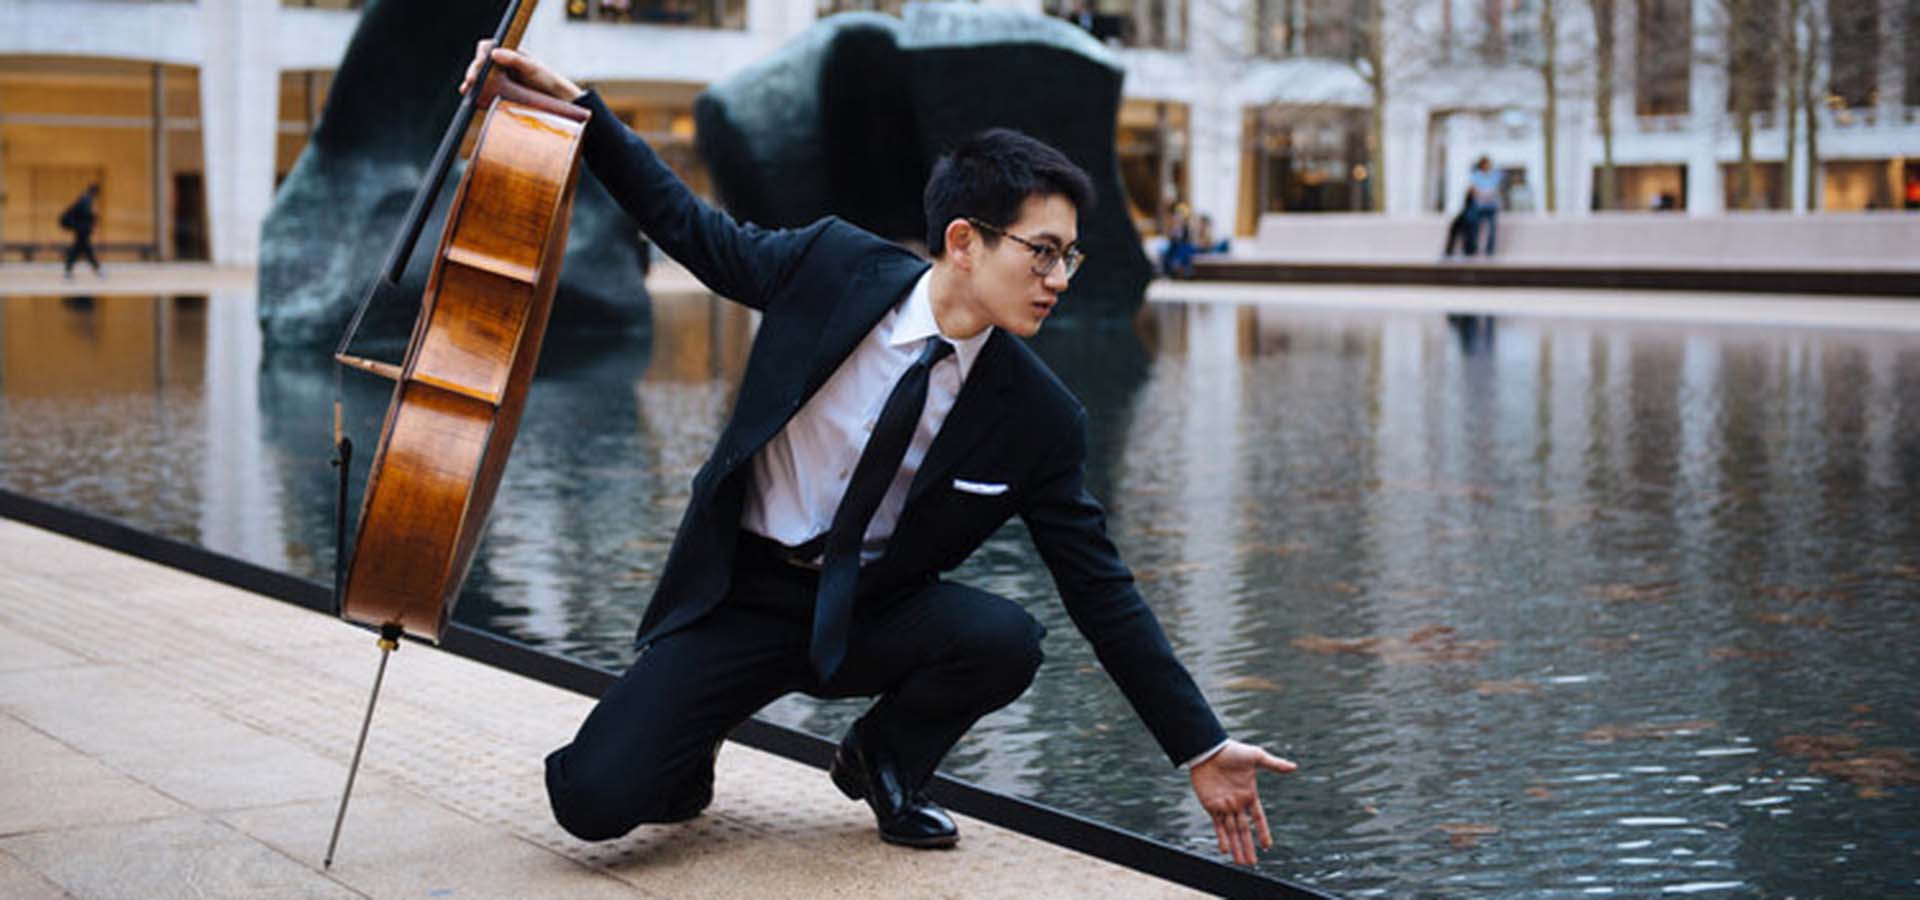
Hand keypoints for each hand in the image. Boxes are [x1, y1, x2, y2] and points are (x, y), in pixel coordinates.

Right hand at [458, 40, 582, 102]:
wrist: (557, 99)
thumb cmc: (546, 80)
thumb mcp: (532, 68)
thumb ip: (515, 60)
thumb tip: (494, 53)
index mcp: (508, 53)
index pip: (487, 48)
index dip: (480, 56)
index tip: (479, 66)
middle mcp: (501, 64)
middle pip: (480, 63)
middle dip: (473, 71)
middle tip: (470, 81)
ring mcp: (500, 77)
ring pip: (480, 77)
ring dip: (472, 83)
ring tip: (466, 90)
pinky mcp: (500, 91)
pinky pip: (485, 90)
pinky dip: (478, 93)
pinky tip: (472, 98)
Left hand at [1188, 740, 1296, 865]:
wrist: (1208, 750)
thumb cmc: (1232, 752)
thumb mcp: (1256, 757)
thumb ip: (1274, 764)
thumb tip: (1294, 767)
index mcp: (1250, 795)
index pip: (1258, 818)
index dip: (1263, 832)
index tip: (1268, 846)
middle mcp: (1238, 803)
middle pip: (1244, 830)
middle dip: (1248, 847)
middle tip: (1253, 863)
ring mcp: (1224, 806)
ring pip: (1232, 832)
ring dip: (1236, 847)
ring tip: (1241, 863)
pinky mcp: (1211, 805)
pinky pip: (1217, 825)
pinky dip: (1221, 838)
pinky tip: (1225, 851)